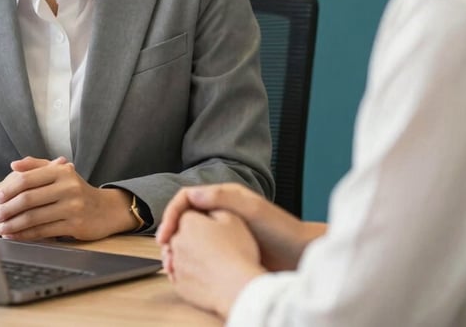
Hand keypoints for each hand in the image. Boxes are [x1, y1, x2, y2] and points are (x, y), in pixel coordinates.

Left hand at [0, 156, 136, 240]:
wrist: (106, 209)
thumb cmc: (77, 189)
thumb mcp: (61, 172)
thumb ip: (37, 165)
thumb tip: (14, 165)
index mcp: (61, 171)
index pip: (28, 179)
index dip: (10, 189)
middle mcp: (68, 186)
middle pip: (28, 199)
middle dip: (8, 209)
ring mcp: (72, 206)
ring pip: (34, 217)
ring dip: (14, 224)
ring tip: (1, 228)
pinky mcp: (74, 225)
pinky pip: (43, 231)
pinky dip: (25, 235)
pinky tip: (15, 236)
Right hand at [157, 183, 324, 271]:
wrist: (300, 254)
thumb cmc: (281, 230)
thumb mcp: (253, 209)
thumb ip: (224, 198)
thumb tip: (193, 193)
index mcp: (223, 197)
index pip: (186, 199)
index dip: (171, 214)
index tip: (165, 233)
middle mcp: (219, 211)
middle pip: (185, 217)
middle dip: (171, 233)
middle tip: (165, 252)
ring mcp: (223, 231)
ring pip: (191, 236)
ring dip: (179, 248)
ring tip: (173, 264)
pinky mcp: (228, 249)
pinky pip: (203, 252)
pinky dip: (191, 260)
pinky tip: (189, 272)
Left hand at [163, 209, 264, 318]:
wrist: (239, 288)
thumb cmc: (238, 252)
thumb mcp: (232, 218)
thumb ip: (213, 207)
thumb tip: (205, 208)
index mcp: (187, 222)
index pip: (187, 214)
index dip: (200, 219)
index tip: (210, 226)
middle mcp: (176, 241)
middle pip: (181, 234)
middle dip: (192, 236)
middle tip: (212, 243)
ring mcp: (176, 265)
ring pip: (179, 255)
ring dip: (189, 255)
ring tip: (210, 260)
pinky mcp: (179, 285)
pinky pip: (180, 275)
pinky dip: (189, 273)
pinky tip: (206, 275)